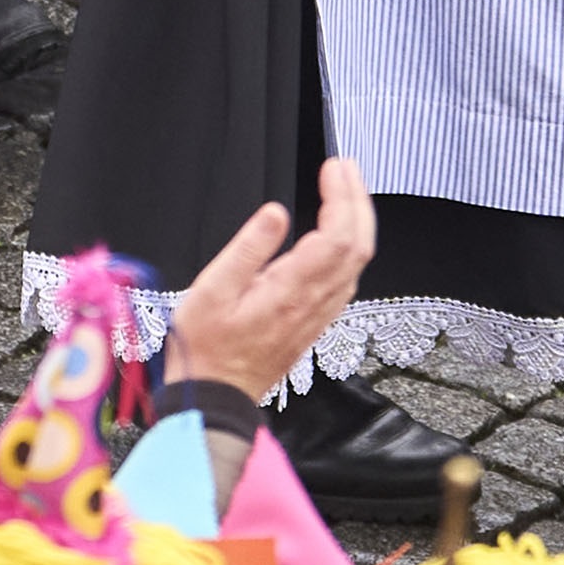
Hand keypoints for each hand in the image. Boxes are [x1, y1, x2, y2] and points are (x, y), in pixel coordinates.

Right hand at [163, 158, 377, 399]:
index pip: (336, 237)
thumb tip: (276, 213)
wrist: (216, 396)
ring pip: (357, 264)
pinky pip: (347, 280)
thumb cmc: (206, 347)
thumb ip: (248, 250)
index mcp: (290, 291)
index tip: (333, 168)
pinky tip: (340, 237)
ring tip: (345, 191)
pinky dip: (352, 248)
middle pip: (357, 247)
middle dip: (358, 201)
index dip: (342, 198)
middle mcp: (312, 303)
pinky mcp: (315, 323)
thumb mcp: (212, 291)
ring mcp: (318, 315)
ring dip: (358, 222)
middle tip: (345, 169)